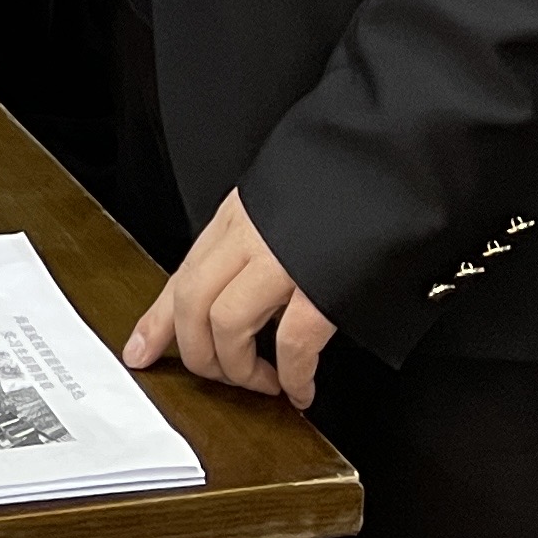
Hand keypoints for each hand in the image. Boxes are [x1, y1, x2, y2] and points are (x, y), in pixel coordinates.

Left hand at [127, 190, 334, 408]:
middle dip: (199, 355)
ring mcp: (284, 257)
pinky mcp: (323, 283)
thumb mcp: (284, 197)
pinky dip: (293, 375)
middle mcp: (251, 233)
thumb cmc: (349, 175)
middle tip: (222, 378)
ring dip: (239, 369)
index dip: (157, 321)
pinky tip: (301, 388)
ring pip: (226, 325)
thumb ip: (260, 235)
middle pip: (192, 304)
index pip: (183, 273)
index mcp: (239, 214)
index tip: (139, 352)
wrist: (399, 149)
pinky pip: (292, 344)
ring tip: (265, 383)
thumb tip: (246, 283)